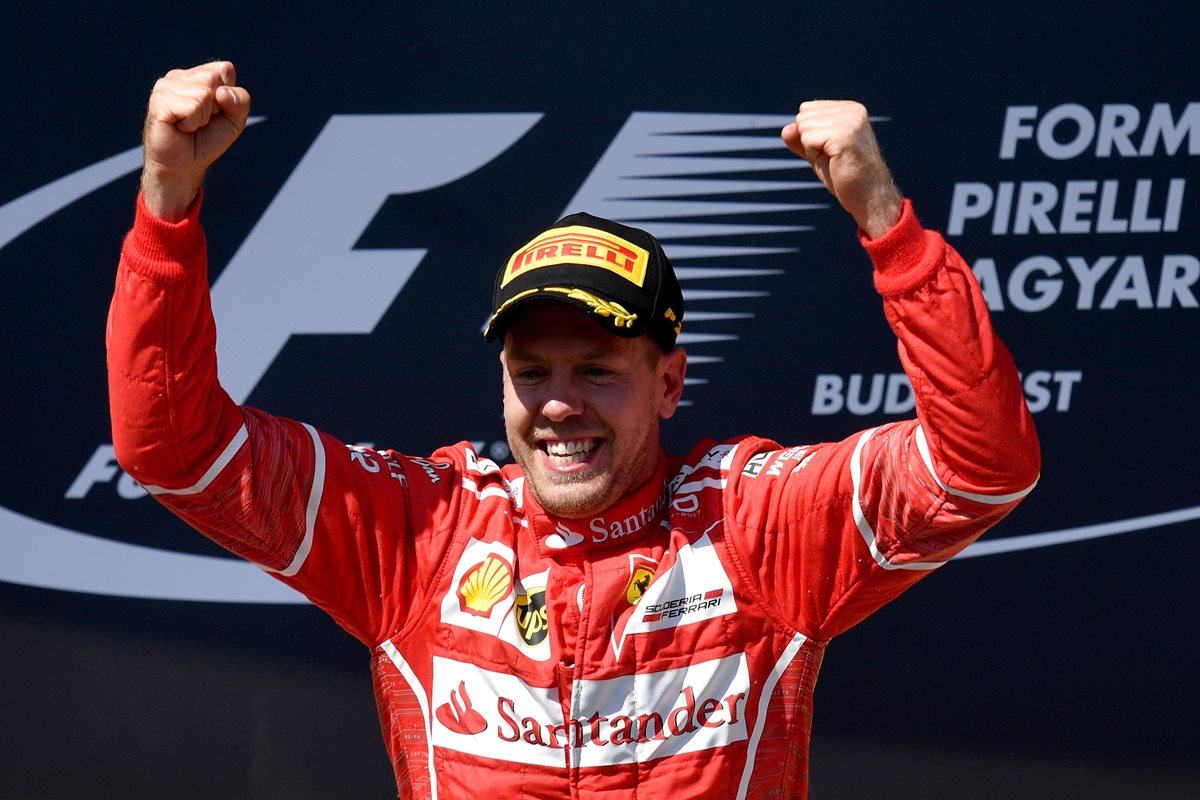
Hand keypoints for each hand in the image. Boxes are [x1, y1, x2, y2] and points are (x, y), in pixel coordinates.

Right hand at [141, 61, 250, 220]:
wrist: (184, 166)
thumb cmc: (206, 141)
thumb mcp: (234, 121)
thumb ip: (240, 101)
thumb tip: (221, 92)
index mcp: (196, 75)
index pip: (225, 69)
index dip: (228, 97)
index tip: (215, 112)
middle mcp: (178, 76)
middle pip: (214, 79)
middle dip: (215, 107)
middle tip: (200, 121)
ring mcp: (165, 87)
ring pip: (204, 94)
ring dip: (202, 118)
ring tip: (189, 125)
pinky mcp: (158, 101)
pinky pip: (192, 107)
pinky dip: (192, 123)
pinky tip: (179, 128)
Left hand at [781, 100, 902, 238]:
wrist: (868, 197)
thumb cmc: (844, 176)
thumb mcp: (817, 153)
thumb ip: (801, 139)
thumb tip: (786, 129)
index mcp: (849, 109)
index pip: (806, 109)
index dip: (809, 135)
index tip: (831, 150)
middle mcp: (852, 110)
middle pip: (802, 117)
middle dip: (809, 141)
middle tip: (832, 157)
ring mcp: (850, 120)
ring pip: (803, 127)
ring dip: (812, 150)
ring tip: (834, 160)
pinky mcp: (844, 134)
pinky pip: (808, 139)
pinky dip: (814, 155)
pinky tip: (833, 162)